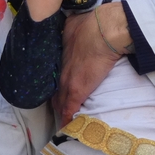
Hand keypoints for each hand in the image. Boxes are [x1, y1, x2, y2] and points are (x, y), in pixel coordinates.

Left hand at [51, 2, 127, 125]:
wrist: (101, 33)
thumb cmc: (89, 25)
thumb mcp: (72, 25)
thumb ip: (70, 30)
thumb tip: (73, 26)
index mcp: (57, 57)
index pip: (52, 78)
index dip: (54, 86)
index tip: (55, 92)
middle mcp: (58, 71)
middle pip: (53, 92)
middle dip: (55, 102)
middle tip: (59, 110)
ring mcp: (66, 82)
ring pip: (59, 103)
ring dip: (61, 112)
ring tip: (63, 121)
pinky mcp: (76, 91)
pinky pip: (69, 110)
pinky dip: (67, 119)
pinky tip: (66, 128)